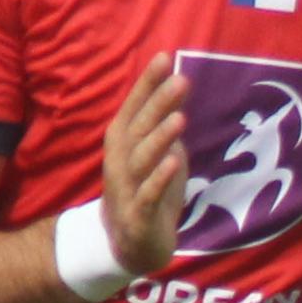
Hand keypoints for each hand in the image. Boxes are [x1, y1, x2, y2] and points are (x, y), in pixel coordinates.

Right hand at [105, 57, 187, 280]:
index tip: (164, 57)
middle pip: (139, 128)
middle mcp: (121, 161)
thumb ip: (163, 125)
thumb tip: (175, 89)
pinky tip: (175, 162)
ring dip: (160, 138)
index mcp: (124, 144)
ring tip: (180, 117)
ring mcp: (127, 188)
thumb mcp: (158, 156)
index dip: (147, 84)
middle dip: (158, 104)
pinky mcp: (138, 215)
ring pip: (142, 159)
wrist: (130, 245)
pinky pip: (148, 194)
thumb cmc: (148, 193)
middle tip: (180, 80)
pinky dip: (160, 178)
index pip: (134, 107)